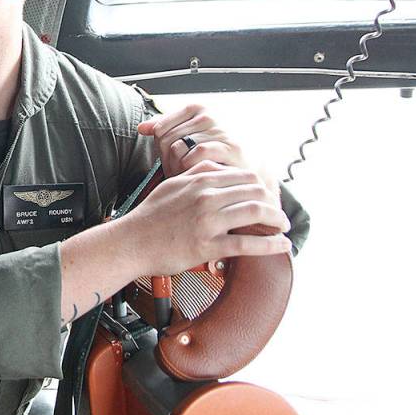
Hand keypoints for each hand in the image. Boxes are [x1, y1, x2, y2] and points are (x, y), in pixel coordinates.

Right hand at [122, 160, 291, 276]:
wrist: (131, 242)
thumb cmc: (149, 216)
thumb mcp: (172, 185)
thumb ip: (195, 175)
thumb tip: (215, 168)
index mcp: (199, 181)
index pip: (243, 176)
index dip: (261, 186)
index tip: (267, 197)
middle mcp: (206, 197)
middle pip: (254, 191)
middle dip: (274, 203)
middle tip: (280, 214)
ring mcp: (207, 221)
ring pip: (255, 213)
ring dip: (277, 220)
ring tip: (284, 227)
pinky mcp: (207, 246)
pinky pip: (247, 244)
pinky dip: (270, 244)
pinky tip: (282, 245)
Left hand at [138, 104, 247, 177]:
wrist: (235, 174)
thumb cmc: (202, 158)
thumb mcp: (179, 142)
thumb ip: (160, 131)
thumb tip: (141, 128)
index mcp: (195, 110)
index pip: (160, 128)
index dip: (159, 148)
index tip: (168, 160)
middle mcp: (208, 116)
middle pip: (169, 138)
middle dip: (168, 160)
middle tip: (175, 172)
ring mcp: (221, 130)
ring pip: (182, 146)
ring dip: (178, 166)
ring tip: (183, 175)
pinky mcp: (231, 147)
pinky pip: (199, 153)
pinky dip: (192, 166)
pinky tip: (194, 174)